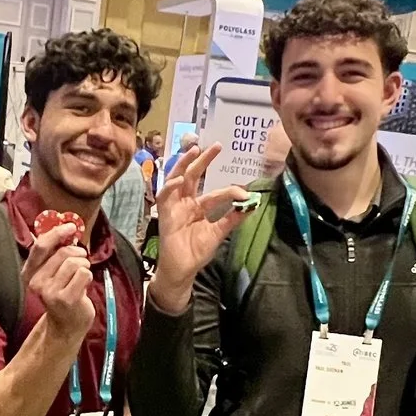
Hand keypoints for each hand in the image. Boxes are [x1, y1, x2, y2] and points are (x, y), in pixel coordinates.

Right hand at [25, 221, 96, 341]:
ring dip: (84, 267)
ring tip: (81, 278)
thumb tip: (67, 228)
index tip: (71, 227)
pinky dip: (88, 277)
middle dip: (78, 254)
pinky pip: (84, 274)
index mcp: (30, 272)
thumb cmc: (64, 294)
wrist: (66, 325)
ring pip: (75, 263)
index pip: (41, 246)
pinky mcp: (65, 299)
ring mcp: (50, 292)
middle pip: (63, 252)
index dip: (57, 233)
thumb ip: (55, 253)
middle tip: (81, 262)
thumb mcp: (53, 273)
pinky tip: (83, 288)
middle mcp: (36, 282)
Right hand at [150, 145, 246, 314]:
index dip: (229, 191)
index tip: (244, 190)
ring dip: (183, 164)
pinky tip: (179, 180)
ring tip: (193, 150)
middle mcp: (185, 202)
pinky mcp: (164, 213)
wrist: (183, 269)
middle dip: (203, 160)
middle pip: (192, 175)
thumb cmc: (197, 251)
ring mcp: (173, 206)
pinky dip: (170, 186)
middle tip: (216, 146)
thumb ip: (232, 219)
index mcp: (198, 206)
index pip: (215, 193)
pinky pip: (164, 196)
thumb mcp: (218, 233)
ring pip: (176, 178)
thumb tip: (251, 205)